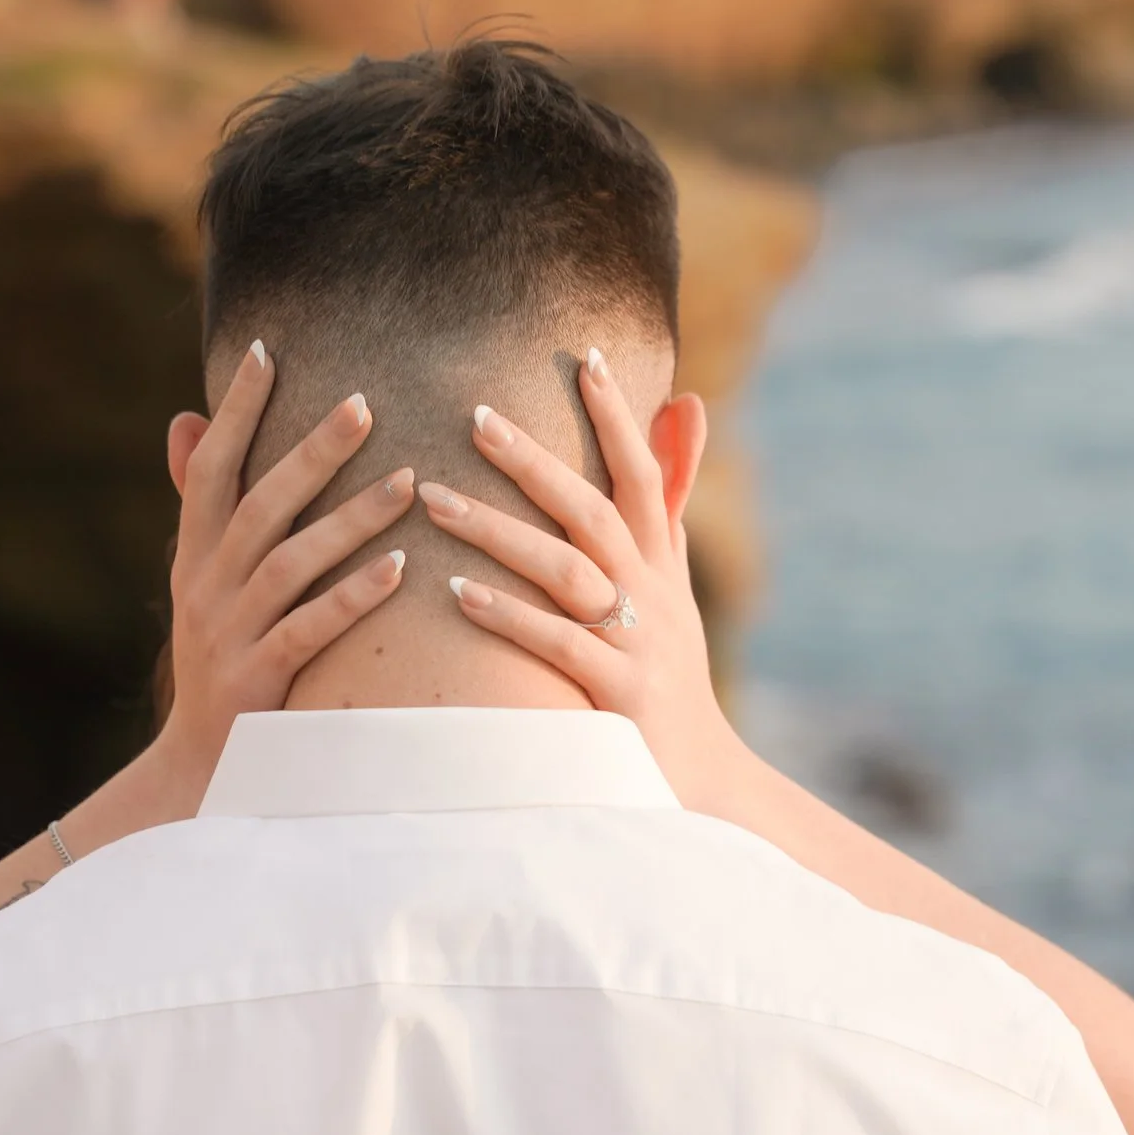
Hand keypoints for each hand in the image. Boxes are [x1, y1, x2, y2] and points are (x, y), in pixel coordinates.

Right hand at [150, 340, 413, 807]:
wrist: (201, 769)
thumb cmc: (223, 662)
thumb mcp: (201, 582)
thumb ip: (201, 507)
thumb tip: (185, 422)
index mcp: (194, 557)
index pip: (210, 470)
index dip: (234, 411)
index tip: (265, 350)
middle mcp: (204, 587)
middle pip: (259, 505)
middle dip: (310, 451)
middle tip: (364, 402)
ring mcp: (228, 635)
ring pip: (290, 563)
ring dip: (351, 519)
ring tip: (409, 483)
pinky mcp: (257, 681)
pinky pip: (308, 630)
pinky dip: (352, 598)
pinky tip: (400, 572)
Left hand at [423, 347, 747, 807]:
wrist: (700, 776)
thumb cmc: (668, 672)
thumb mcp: (673, 580)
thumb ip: (667, 496)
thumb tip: (686, 402)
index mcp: (659, 563)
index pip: (642, 474)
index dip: (618, 417)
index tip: (583, 358)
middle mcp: (651, 593)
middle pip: (592, 511)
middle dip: (535, 461)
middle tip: (474, 416)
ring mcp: (637, 644)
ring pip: (568, 570)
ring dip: (499, 531)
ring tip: (432, 500)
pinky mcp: (616, 694)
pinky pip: (558, 645)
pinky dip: (508, 616)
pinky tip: (455, 593)